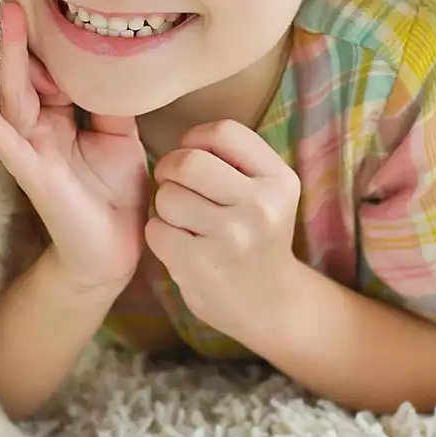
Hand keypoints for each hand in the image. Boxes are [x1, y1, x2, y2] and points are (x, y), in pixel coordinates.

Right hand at [0, 2, 147, 295]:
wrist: (114, 251)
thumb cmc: (114, 194)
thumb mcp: (120, 138)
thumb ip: (113, 103)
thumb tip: (114, 64)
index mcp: (61, 119)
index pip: (50, 74)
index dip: (49, 45)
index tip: (47, 5)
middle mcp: (41, 131)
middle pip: (26, 79)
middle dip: (19, 42)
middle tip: (13, 2)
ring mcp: (33, 152)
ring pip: (15, 101)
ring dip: (9, 65)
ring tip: (5, 27)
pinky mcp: (35, 178)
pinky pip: (9, 147)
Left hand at [145, 120, 302, 345]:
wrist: (270, 304)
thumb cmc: (257, 236)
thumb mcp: (269, 192)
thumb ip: (238, 161)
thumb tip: (186, 138)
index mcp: (279, 180)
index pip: (223, 132)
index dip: (195, 139)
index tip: (192, 154)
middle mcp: (261, 206)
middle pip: (188, 162)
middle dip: (170, 169)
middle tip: (173, 183)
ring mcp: (231, 238)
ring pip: (167, 196)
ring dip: (164, 204)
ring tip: (182, 218)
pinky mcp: (202, 265)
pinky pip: (156, 230)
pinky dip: (160, 233)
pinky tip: (178, 243)